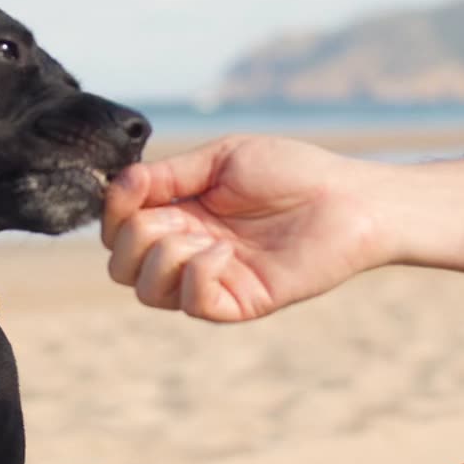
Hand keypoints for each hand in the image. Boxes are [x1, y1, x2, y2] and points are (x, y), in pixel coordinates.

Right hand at [101, 136, 390, 321]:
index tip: (133, 187)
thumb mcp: (221, 158)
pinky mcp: (240, 302)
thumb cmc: (294, 172)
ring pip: (148, 291)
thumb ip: (169, 173)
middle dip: (131, 238)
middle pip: (122, 267)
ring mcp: (213, 280)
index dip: (113, 211)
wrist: (350, 199)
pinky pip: (193, 304)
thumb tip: (119, 184)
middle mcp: (189, 250)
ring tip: (204, 237)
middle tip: (170, 218)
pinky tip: (223, 251)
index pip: (119, 230)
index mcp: (180, 213)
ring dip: (163, 257)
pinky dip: (196, 275)